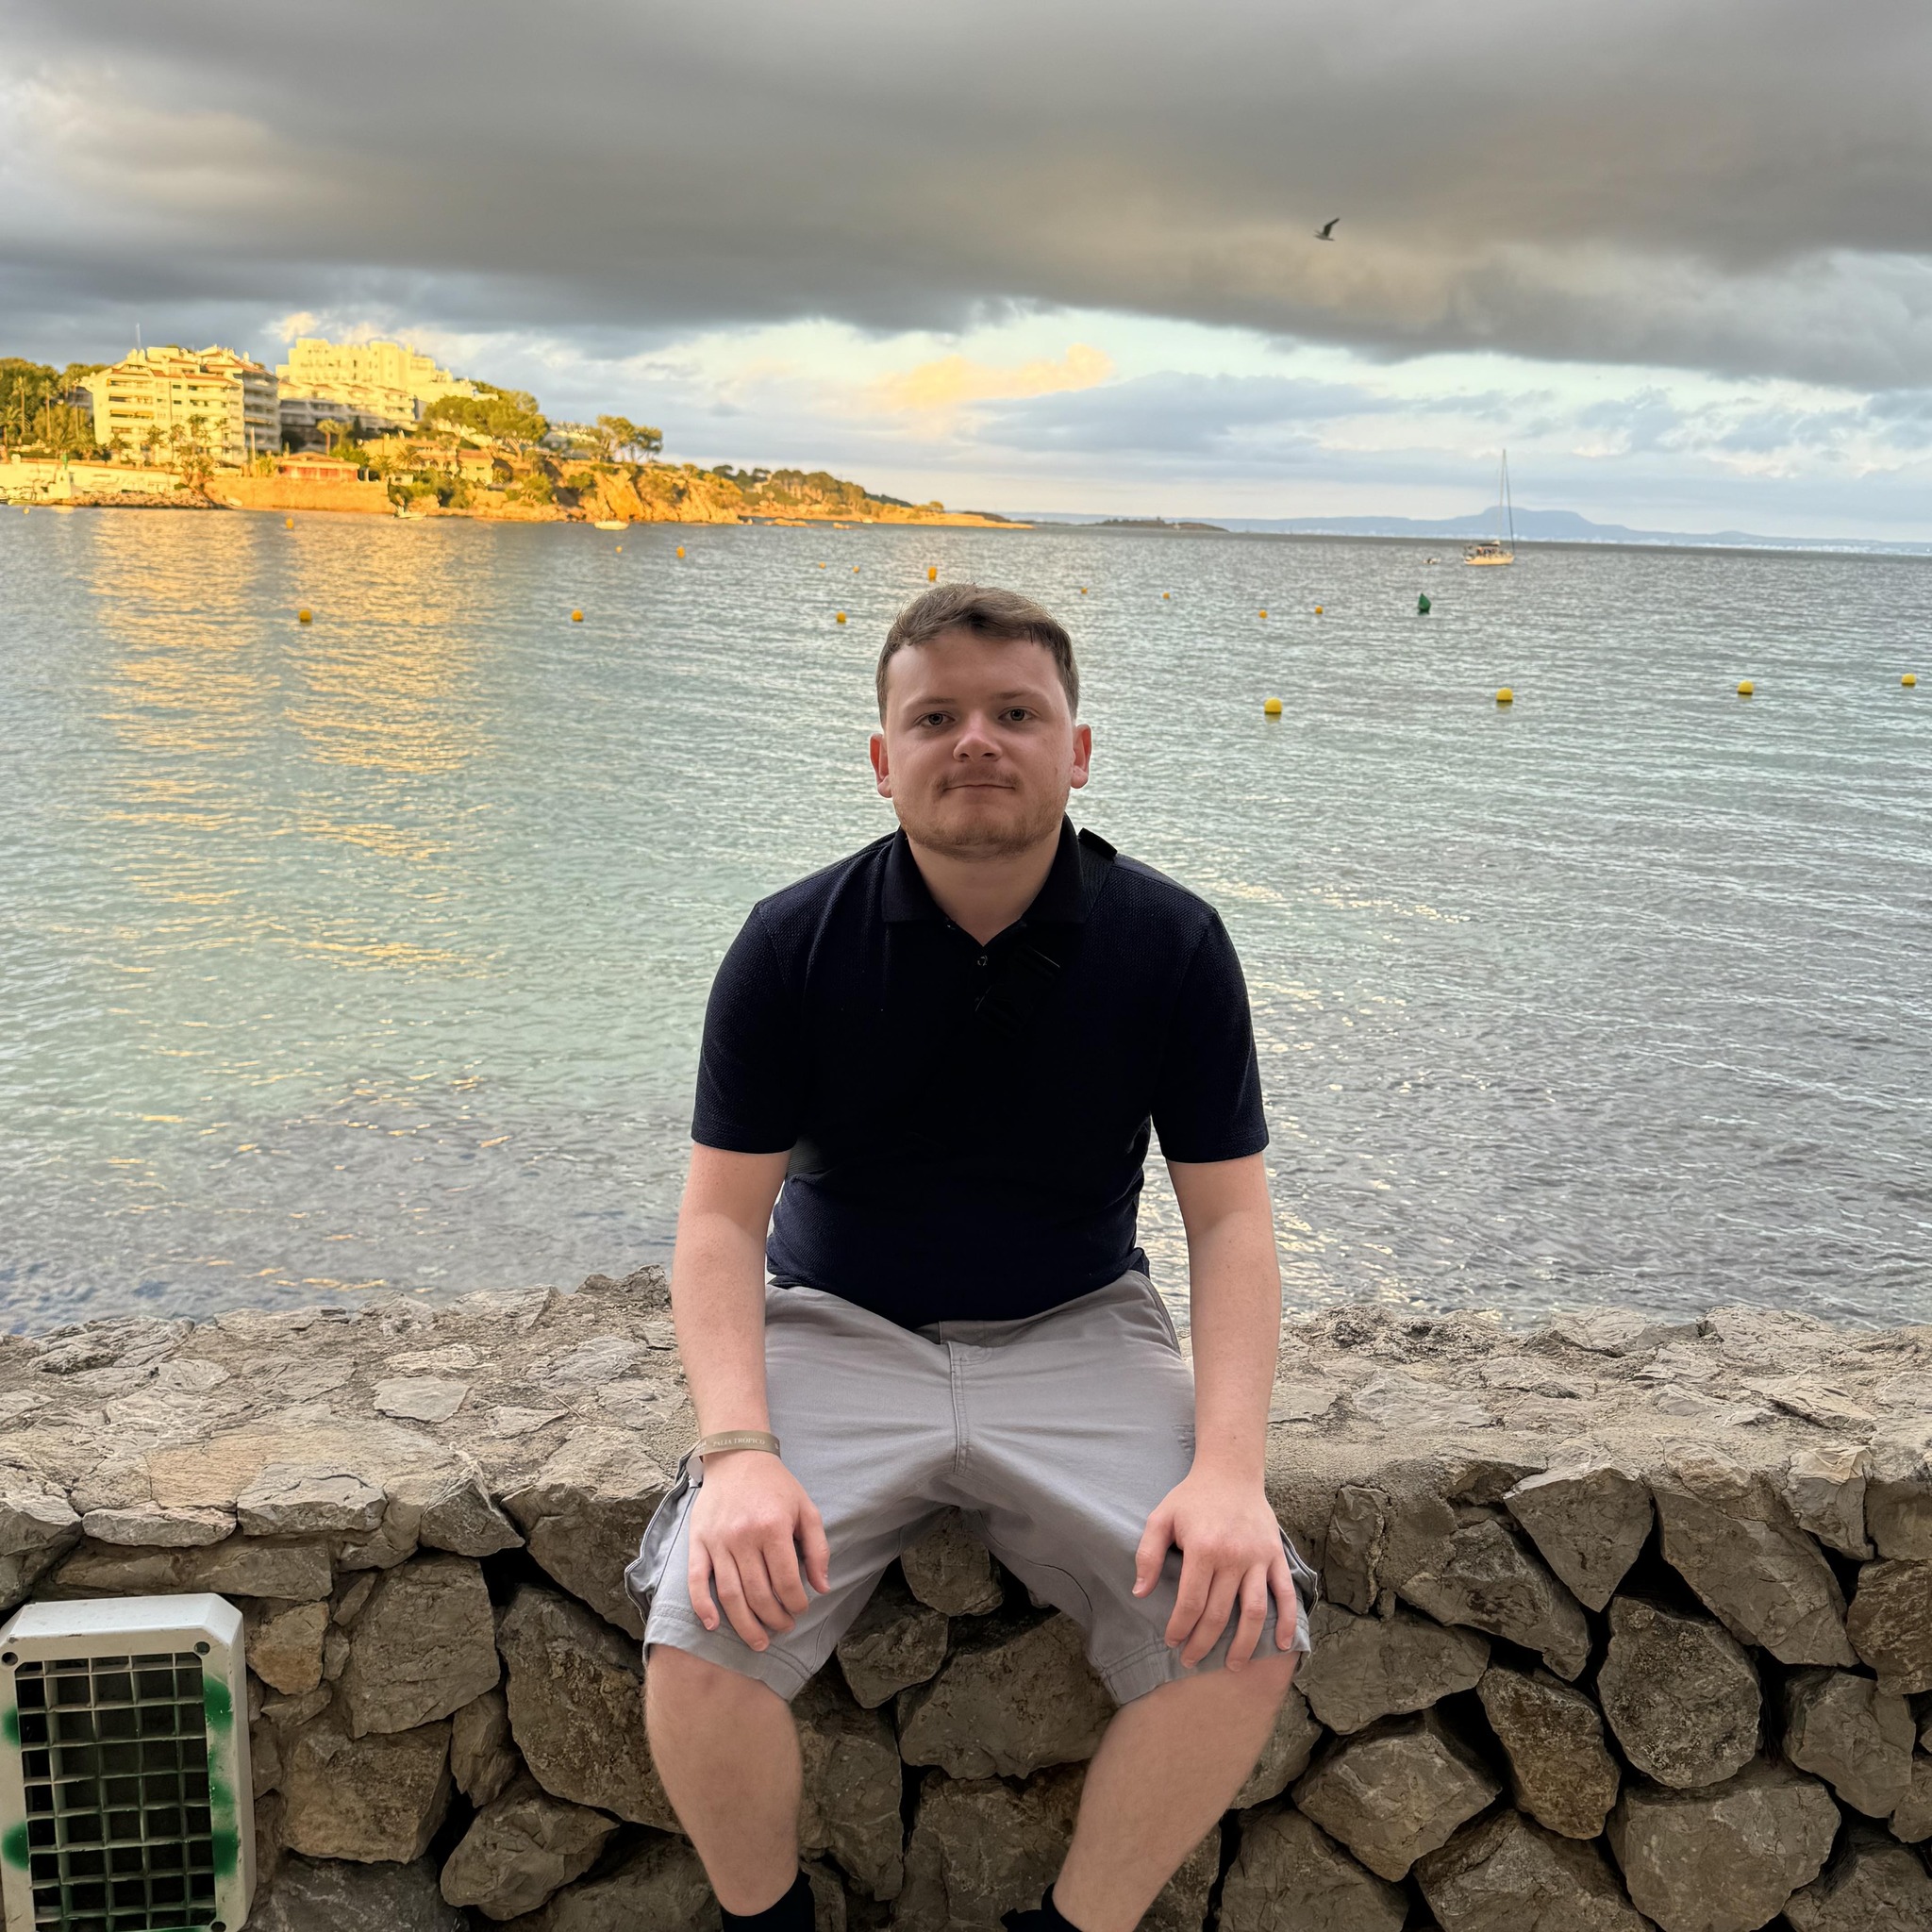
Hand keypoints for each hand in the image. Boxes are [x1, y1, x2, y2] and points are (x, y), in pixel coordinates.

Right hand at [686, 1452, 830, 1651]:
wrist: (738, 1457)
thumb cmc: (776, 1485)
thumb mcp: (806, 1509)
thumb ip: (817, 1549)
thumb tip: (822, 1587)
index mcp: (772, 1528)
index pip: (786, 1581)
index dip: (797, 1603)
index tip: (801, 1610)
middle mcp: (743, 1537)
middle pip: (758, 1594)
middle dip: (774, 1619)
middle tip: (783, 1628)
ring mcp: (717, 1541)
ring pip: (730, 1594)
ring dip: (745, 1624)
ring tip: (758, 1641)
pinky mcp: (697, 1541)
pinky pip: (696, 1580)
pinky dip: (702, 1606)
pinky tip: (713, 1625)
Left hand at [1132, 1466, 1299, 1669]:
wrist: (1231, 1471)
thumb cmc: (1192, 1497)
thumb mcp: (1160, 1518)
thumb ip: (1147, 1555)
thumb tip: (1140, 1592)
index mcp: (1203, 1548)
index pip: (1190, 1603)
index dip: (1180, 1628)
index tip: (1173, 1642)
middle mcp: (1233, 1556)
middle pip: (1219, 1613)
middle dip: (1203, 1643)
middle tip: (1192, 1661)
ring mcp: (1258, 1557)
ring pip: (1253, 1611)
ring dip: (1243, 1644)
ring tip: (1233, 1666)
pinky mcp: (1275, 1555)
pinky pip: (1285, 1593)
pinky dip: (1287, 1620)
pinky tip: (1282, 1644)